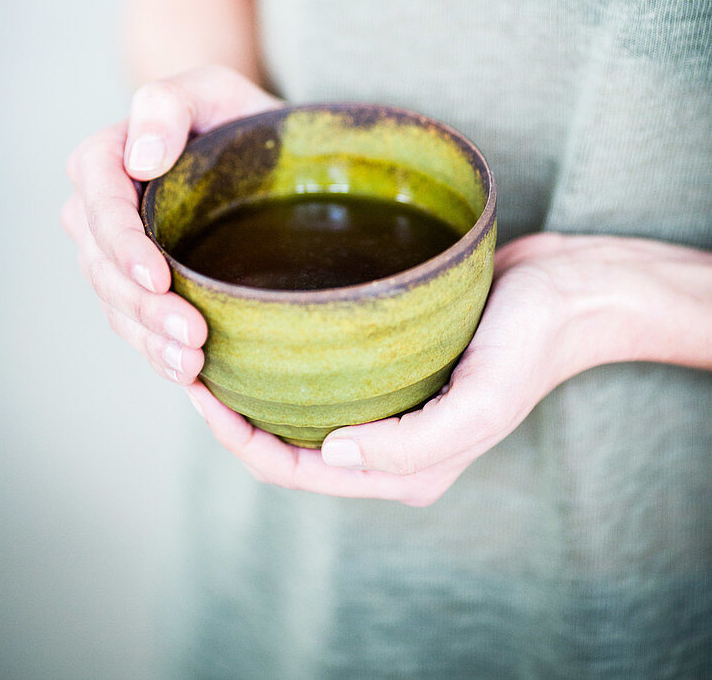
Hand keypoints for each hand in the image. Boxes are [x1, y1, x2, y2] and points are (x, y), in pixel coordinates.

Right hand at [62, 65, 279, 384]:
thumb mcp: (211, 89)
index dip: (123, 246)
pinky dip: (160, 354)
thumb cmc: (231, 113)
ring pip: (118, 305)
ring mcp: (118, 255)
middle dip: (144, 308)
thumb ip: (168, 103)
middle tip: (195, 337)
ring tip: (194, 367)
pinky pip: (137, 326)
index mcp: (106, 160)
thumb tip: (143, 157)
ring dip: (151, 342)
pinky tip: (192, 378)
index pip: (100, 206)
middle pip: (105, 267)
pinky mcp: (142, 287)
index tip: (159, 278)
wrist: (258, 149)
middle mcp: (100, 211)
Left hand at [186, 232, 711, 503]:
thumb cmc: (532, 342)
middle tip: (186, 358)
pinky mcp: (392, 361)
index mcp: (400, 468)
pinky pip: (321, 370)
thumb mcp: (482, 401)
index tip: (194, 387)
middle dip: (228, 413)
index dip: (233, 437)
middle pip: (281, 440)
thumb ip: (412, 445)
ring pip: (295, 405)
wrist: (573, 290)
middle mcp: (386, 442)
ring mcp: (388, 401)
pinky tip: (262, 319)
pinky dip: (283, 356)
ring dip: (250, 384)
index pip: (289, 469)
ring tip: (209, 339)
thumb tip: (332, 455)